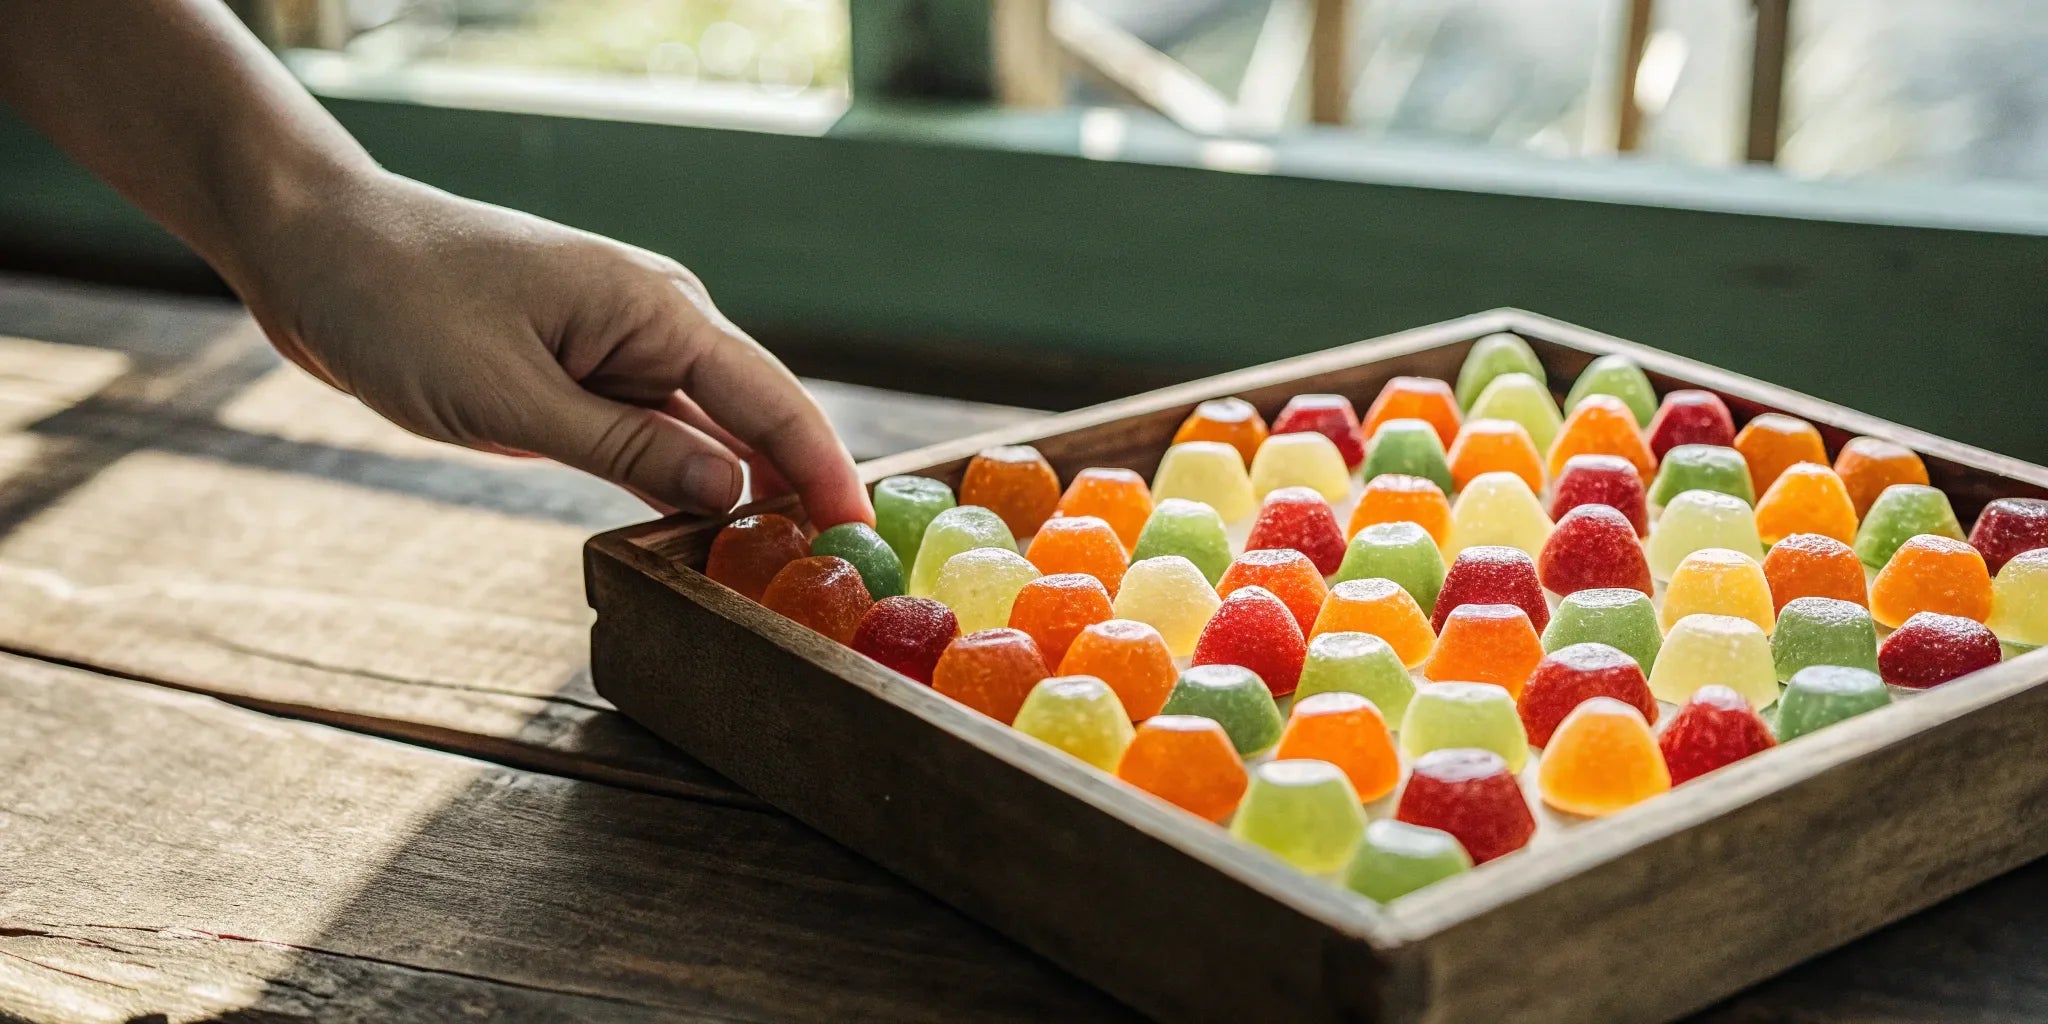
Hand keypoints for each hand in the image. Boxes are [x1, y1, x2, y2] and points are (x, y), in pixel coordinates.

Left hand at [232, 170, 869, 525]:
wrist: (316, 248)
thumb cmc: (402, 305)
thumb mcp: (510, 396)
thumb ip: (626, 448)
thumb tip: (732, 494)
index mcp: (656, 308)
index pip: (772, 399)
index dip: (824, 471)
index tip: (867, 536)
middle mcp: (656, 321)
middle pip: (753, 417)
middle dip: (795, 490)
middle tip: (835, 577)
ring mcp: (618, 348)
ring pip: (703, 432)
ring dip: (736, 494)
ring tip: (779, 572)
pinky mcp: (582, 374)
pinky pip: (651, 434)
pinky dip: (677, 481)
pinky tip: (699, 535)